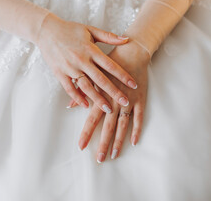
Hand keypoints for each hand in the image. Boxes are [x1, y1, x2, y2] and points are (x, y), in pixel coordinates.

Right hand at [36, 13, 138, 112]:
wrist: (47, 30)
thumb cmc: (70, 29)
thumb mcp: (90, 30)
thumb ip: (108, 36)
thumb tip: (126, 39)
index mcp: (90, 50)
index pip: (110, 65)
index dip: (123, 75)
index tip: (133, 85)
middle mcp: (81, 60)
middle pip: (100, 79)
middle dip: (114, 92)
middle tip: (125, 102)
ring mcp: (70, 68)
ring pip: (86, 87)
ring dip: (97, 99)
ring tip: (108, 109)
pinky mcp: (59, 73)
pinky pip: (69, 88)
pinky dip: (77, 97)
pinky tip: (86, 105)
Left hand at [69, 39, 149, 162]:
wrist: (130, 52)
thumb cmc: (108, 63)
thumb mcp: (92, 75)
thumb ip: (81, 92)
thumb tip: (70, 105)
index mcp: (101, 96)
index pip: (92, 119)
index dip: (87, 133)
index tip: (81, 146)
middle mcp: (114, 101)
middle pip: (108, 126)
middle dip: (103, 143)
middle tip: (99, 158)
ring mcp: (128, 101)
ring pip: (123, 125)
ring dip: (119, 141)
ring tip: (114, 155)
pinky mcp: (140, 98)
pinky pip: (139, 116)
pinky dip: (137, 129)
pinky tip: (134, 141)